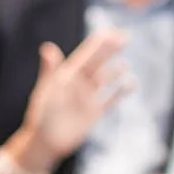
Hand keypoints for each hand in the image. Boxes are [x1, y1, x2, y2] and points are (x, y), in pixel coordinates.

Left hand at [18, 29, 128, 165]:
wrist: (45, 141)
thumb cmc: (42, 114)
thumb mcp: (47, 89)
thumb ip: (50, 69)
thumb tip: (47, 47)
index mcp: (67, 74)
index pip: (86, 54)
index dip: (99, 42)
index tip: (111, 32)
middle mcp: (79, 84)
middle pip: (98, 63)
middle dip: (111, 50)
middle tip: (126, 36)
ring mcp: (88, 98)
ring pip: (105, 80)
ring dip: (115, 71)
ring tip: (125, 63)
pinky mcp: (94, 113)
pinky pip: (110, 99)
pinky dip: (120, 92)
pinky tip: (131, 83)